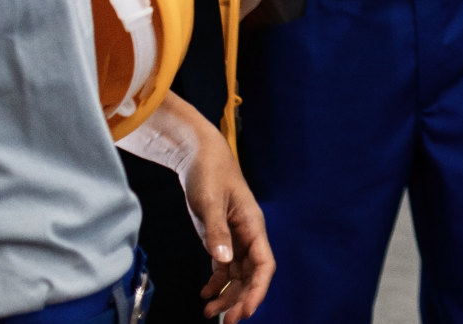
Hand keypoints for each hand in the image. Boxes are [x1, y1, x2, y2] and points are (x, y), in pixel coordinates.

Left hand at [180, 124, 272, 321]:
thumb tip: (225, 261)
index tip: (247, 310)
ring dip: (228, 295)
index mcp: (253, 225)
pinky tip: (205, 295)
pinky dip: (217, 284)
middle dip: (242, 299)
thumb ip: (217, 232)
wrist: (199, 155)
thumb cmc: (209, 172)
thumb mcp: (210, 201)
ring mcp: (235, 238)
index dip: (258, 289)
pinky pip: (224, 268)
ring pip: (238, 275)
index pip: (263, 264)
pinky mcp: (221, 238)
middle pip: (252, 275)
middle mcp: (248, 235)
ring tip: (210, 313)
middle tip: (227, 322)